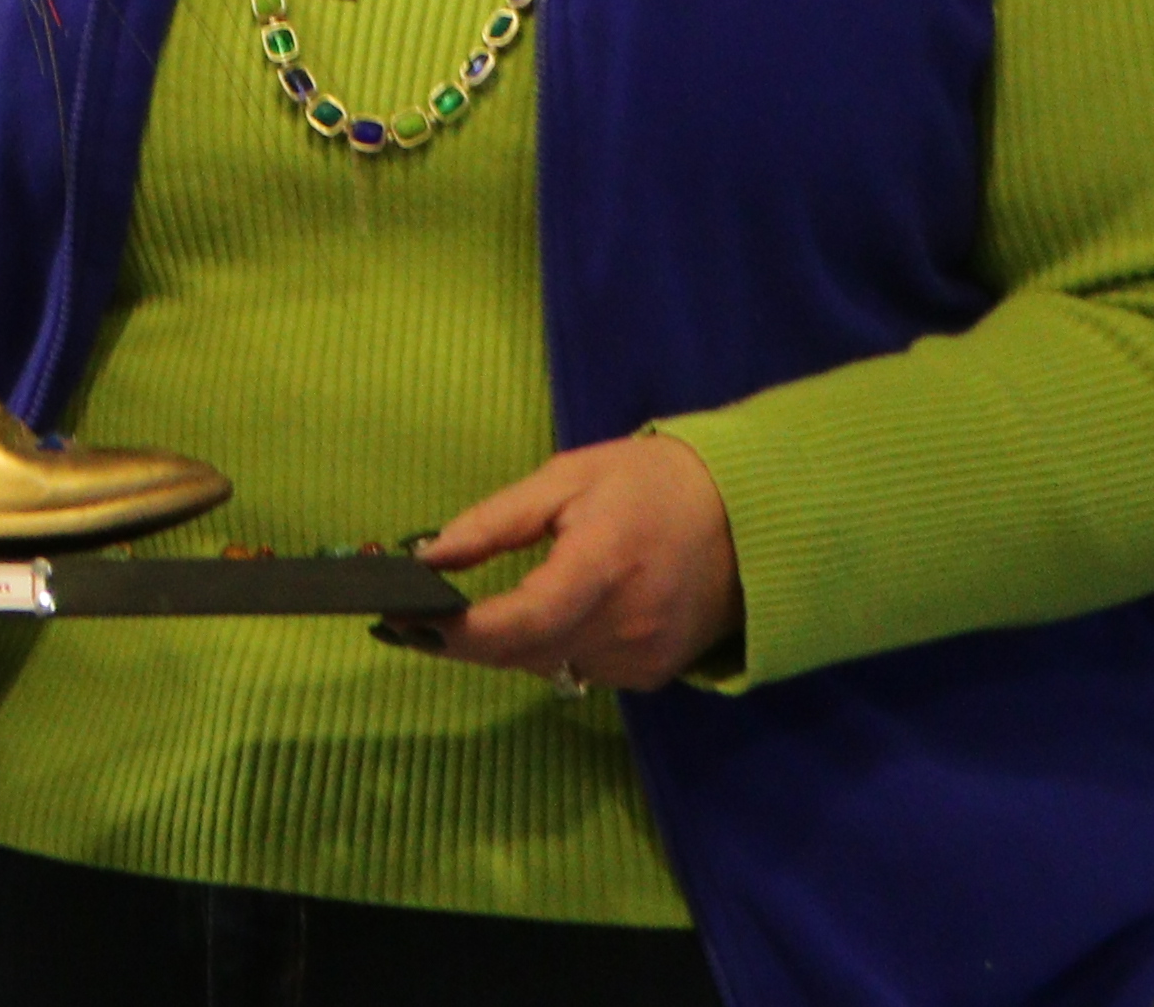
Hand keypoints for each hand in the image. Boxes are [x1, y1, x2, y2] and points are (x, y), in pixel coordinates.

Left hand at [399, 434, 738, 691]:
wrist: (748, 517)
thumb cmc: (650, 484)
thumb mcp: (565, 479)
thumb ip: (494, 522)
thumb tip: (428, 555)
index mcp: (601, 569)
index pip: (516, 623)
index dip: (456, 632)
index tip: (404, 621)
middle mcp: (625, 627)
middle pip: (522, 654)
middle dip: (463, 641)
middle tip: (410, 619)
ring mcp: (644, 658)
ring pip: (547, 667)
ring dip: (506, 646)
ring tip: (465, 615)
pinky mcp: (656, 674)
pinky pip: (581, 671)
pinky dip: (549, 650)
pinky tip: (536, 620)